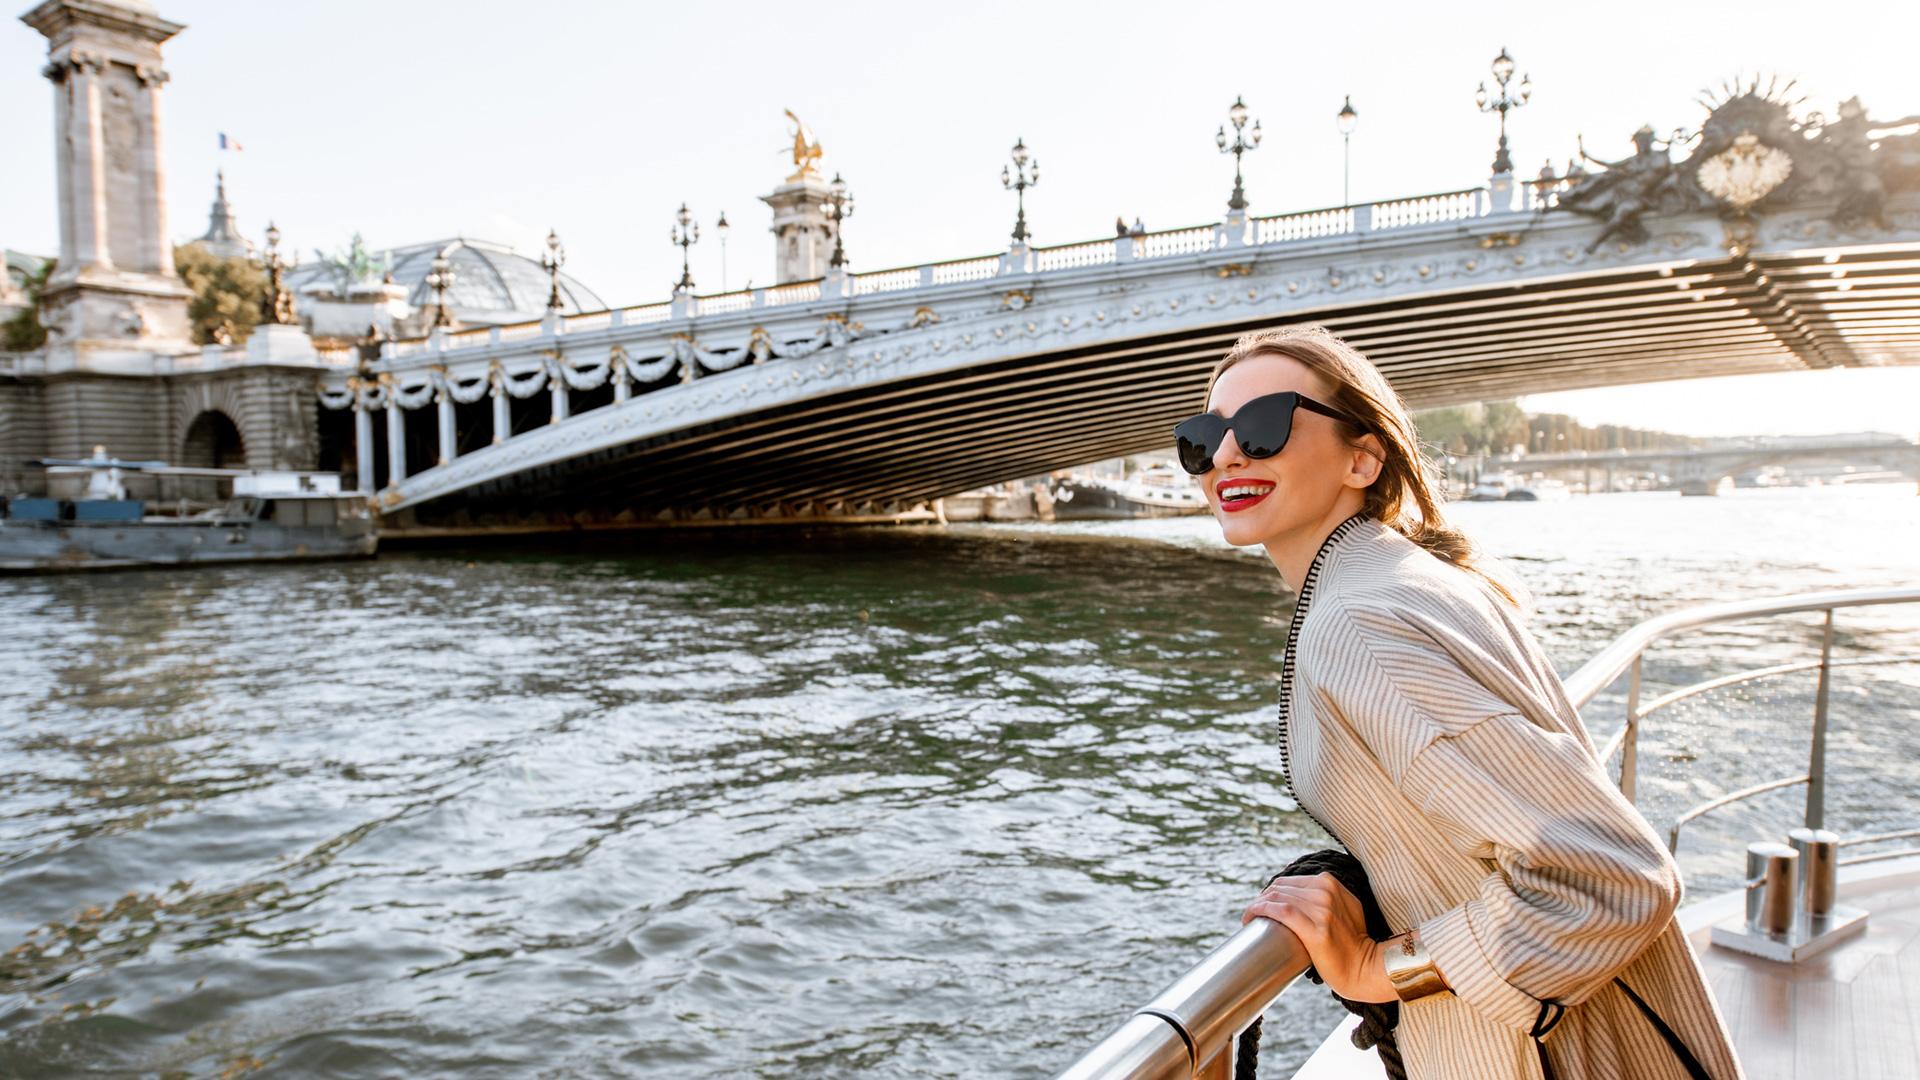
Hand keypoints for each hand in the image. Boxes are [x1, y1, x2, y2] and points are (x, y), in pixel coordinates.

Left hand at [1242, 872, 1396, 1003]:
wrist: (1365, 968)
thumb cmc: (1351, 944)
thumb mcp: (1345, 909)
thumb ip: (1327, 897)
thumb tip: (1299, 896)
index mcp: (1330, 883)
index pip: (1288, 881)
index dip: (1270, 892)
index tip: (1261, 906)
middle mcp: (1326, 892)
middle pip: (1280, 888)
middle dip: (1261, 899)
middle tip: (1253, 915)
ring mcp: (1322, 909)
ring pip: (1277, 897)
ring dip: (1256, 906)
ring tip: (1250, 918)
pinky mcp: (1316, 929)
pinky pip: (1281, 911)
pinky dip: (1261, 910)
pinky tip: (1250, 917)